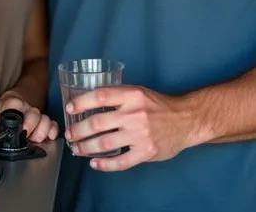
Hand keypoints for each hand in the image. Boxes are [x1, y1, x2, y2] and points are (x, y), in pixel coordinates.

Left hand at [0, 92, 58, 143]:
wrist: (18, 102)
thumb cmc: (6, 110)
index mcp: (13, 104)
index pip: (14, 103)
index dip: (16, 111)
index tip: (15, 123)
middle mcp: (27, 108)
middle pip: (33, 113)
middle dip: (31, 124)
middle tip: (26, 134)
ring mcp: (37, 115)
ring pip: (45, 119)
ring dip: (42, 130)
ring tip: (36, 139)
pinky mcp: (46, 122)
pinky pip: (53, 124)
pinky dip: (53, 131)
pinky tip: (49, 137)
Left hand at [65, 85, 194, 171]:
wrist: (186, 120)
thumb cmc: (159, 105)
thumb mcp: (138, 92)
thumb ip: (118, 96)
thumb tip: (90, 101)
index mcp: (131, 95)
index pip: (99, 96)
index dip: (81, 102)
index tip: (70, 109)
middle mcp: (134, 113)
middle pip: (98, 122)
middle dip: (79, 130)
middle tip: (70, 134)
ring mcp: (140, 134)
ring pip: (105, 144)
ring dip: (87, 147)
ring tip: (77, 149)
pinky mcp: (146, 152)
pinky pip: (121, 162)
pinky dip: (105, 165)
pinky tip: (95, 164)